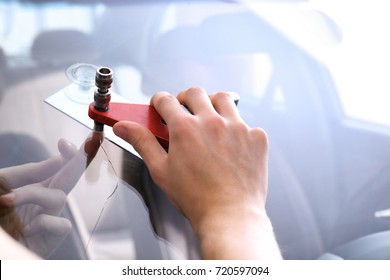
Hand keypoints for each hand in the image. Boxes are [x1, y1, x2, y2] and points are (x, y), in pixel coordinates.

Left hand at [0, 132, 101, 257]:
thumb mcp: (2, 184)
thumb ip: (29, 172)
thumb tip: (59, 159)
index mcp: (33, 186)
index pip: (57, 167)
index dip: (67, 155)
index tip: (63, 143)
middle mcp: (42, 202)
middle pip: (68, 178)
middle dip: (77, 162)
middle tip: (82, 146)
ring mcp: (46, 220)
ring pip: (60, 197)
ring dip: (33, 195)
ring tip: (6, 202)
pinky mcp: (50, 239)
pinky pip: (62, 224)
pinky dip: (44, 223)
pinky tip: (25, 230)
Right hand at [113, 87, 280, 258]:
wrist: (230, 216)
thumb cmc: (195, 198)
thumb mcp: (161, 170)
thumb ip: (142, 142)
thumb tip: (124, 126)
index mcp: (185, 128)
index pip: (166, 100)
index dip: (159, 102)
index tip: (160, 106)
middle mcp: (212, 122)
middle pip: (195, 93)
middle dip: (184, 98)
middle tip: (183, 110)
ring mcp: (238, 127)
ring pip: (223, 99)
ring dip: (212, 104)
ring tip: (209, 118)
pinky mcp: (256, 137)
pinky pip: (246, 121)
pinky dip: (237, 127)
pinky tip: (231, 143)